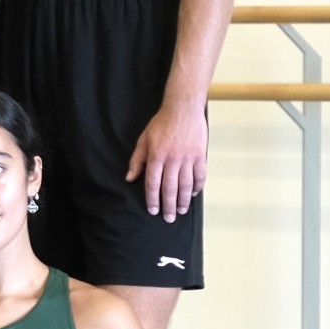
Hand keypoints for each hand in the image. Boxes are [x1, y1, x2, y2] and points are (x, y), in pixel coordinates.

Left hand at [128, 100, 208, 222]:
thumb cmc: (161, 124)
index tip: (153, 210)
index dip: (152, 199)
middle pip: (169, 188)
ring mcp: (188, 158)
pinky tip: (193, 195)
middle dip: (168, 205)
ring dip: (183, 200)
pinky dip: (197, 187)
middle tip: (168, 218)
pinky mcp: (200, 155)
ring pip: (185, 185)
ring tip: (181, 211)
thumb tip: (129, 178)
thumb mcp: (143, 140)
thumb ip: (136, 160)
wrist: (183, 110)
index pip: (152, 183)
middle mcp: (172, 160)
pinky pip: (200, 175)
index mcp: (156, 157)